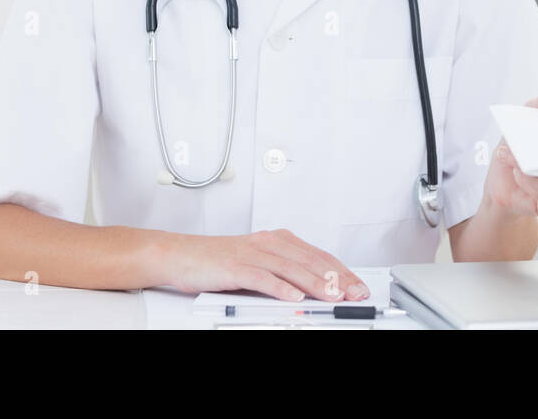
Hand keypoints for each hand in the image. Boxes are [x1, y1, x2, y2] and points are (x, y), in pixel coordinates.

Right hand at [156, 229, 369, 301]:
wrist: (180, 255)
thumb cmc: (217, 261)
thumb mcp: (257, 263)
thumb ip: (283, 273)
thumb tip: (312, 290)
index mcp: (278, 240)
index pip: (318, 256)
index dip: (340, 271)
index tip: (357, 285)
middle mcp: (268, 243)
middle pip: (310, 261)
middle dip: (336, 278)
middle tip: (354, 293)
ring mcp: (252, 253)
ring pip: (291, 268)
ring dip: (315, 284)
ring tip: (333, 296)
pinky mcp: (235, 266)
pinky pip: (262, 277)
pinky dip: (280, 288)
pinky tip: (294, 298)